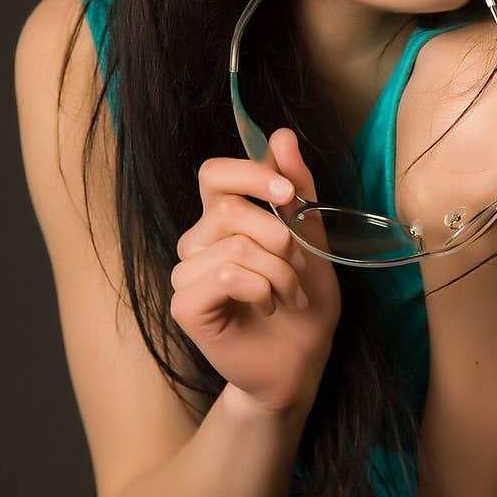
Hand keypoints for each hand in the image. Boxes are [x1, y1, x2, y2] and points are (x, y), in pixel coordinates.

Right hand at [170, 127, 341, 414]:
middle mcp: (196, 242)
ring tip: (290, 294)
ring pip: (234, 245)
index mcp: (221, 219)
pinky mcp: (185, 306)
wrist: (302, 362)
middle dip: (282, 237)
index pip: (213, 173)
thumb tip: (281, 135)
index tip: (290, 196)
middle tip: (299, 267)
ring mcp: (186, 275)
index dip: (251, 174)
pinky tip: (268, 307)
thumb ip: (297, 189)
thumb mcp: (312, 238)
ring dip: (279, 271)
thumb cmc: (304, 302)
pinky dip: (262, 290)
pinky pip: (225, 276)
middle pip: (230, 209)